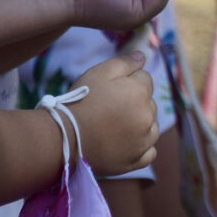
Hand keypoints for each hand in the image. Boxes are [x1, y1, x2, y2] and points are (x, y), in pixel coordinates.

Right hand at [69, 52, 158, 174]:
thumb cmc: (80, 101)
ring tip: (116, 125)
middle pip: (149, 102)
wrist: (64, 138)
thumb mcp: (99, 73)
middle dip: (135, 101)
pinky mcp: (137, 161)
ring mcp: (144, 141)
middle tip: (110, 107)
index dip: (128, 81)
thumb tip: (144, 56)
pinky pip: (150, 151)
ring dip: (141, 123)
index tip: (111, 89)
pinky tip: (127, 143)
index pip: (145, 79)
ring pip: (152, 125)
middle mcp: (148, 116)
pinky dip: (142, 146)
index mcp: (140, 92)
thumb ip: (125, 62)